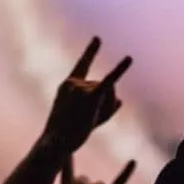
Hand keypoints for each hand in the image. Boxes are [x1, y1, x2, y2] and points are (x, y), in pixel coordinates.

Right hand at [43, 37, 131, 151]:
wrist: (55, 145)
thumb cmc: (66, 134)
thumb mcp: (86, 118)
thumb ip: (106, 107)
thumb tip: (122, 101)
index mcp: (69, 84)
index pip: (83, 65)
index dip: (91, 52)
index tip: (98, 39)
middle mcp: (73, 82)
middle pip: (105, 85)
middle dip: (106, 104)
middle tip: (89, 121)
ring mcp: (80, 88)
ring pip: (110, 91)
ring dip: (107, 109)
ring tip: (90, 122)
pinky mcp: (89, 98)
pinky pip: (108, 81)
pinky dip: (120, 69)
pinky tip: (129, 59)